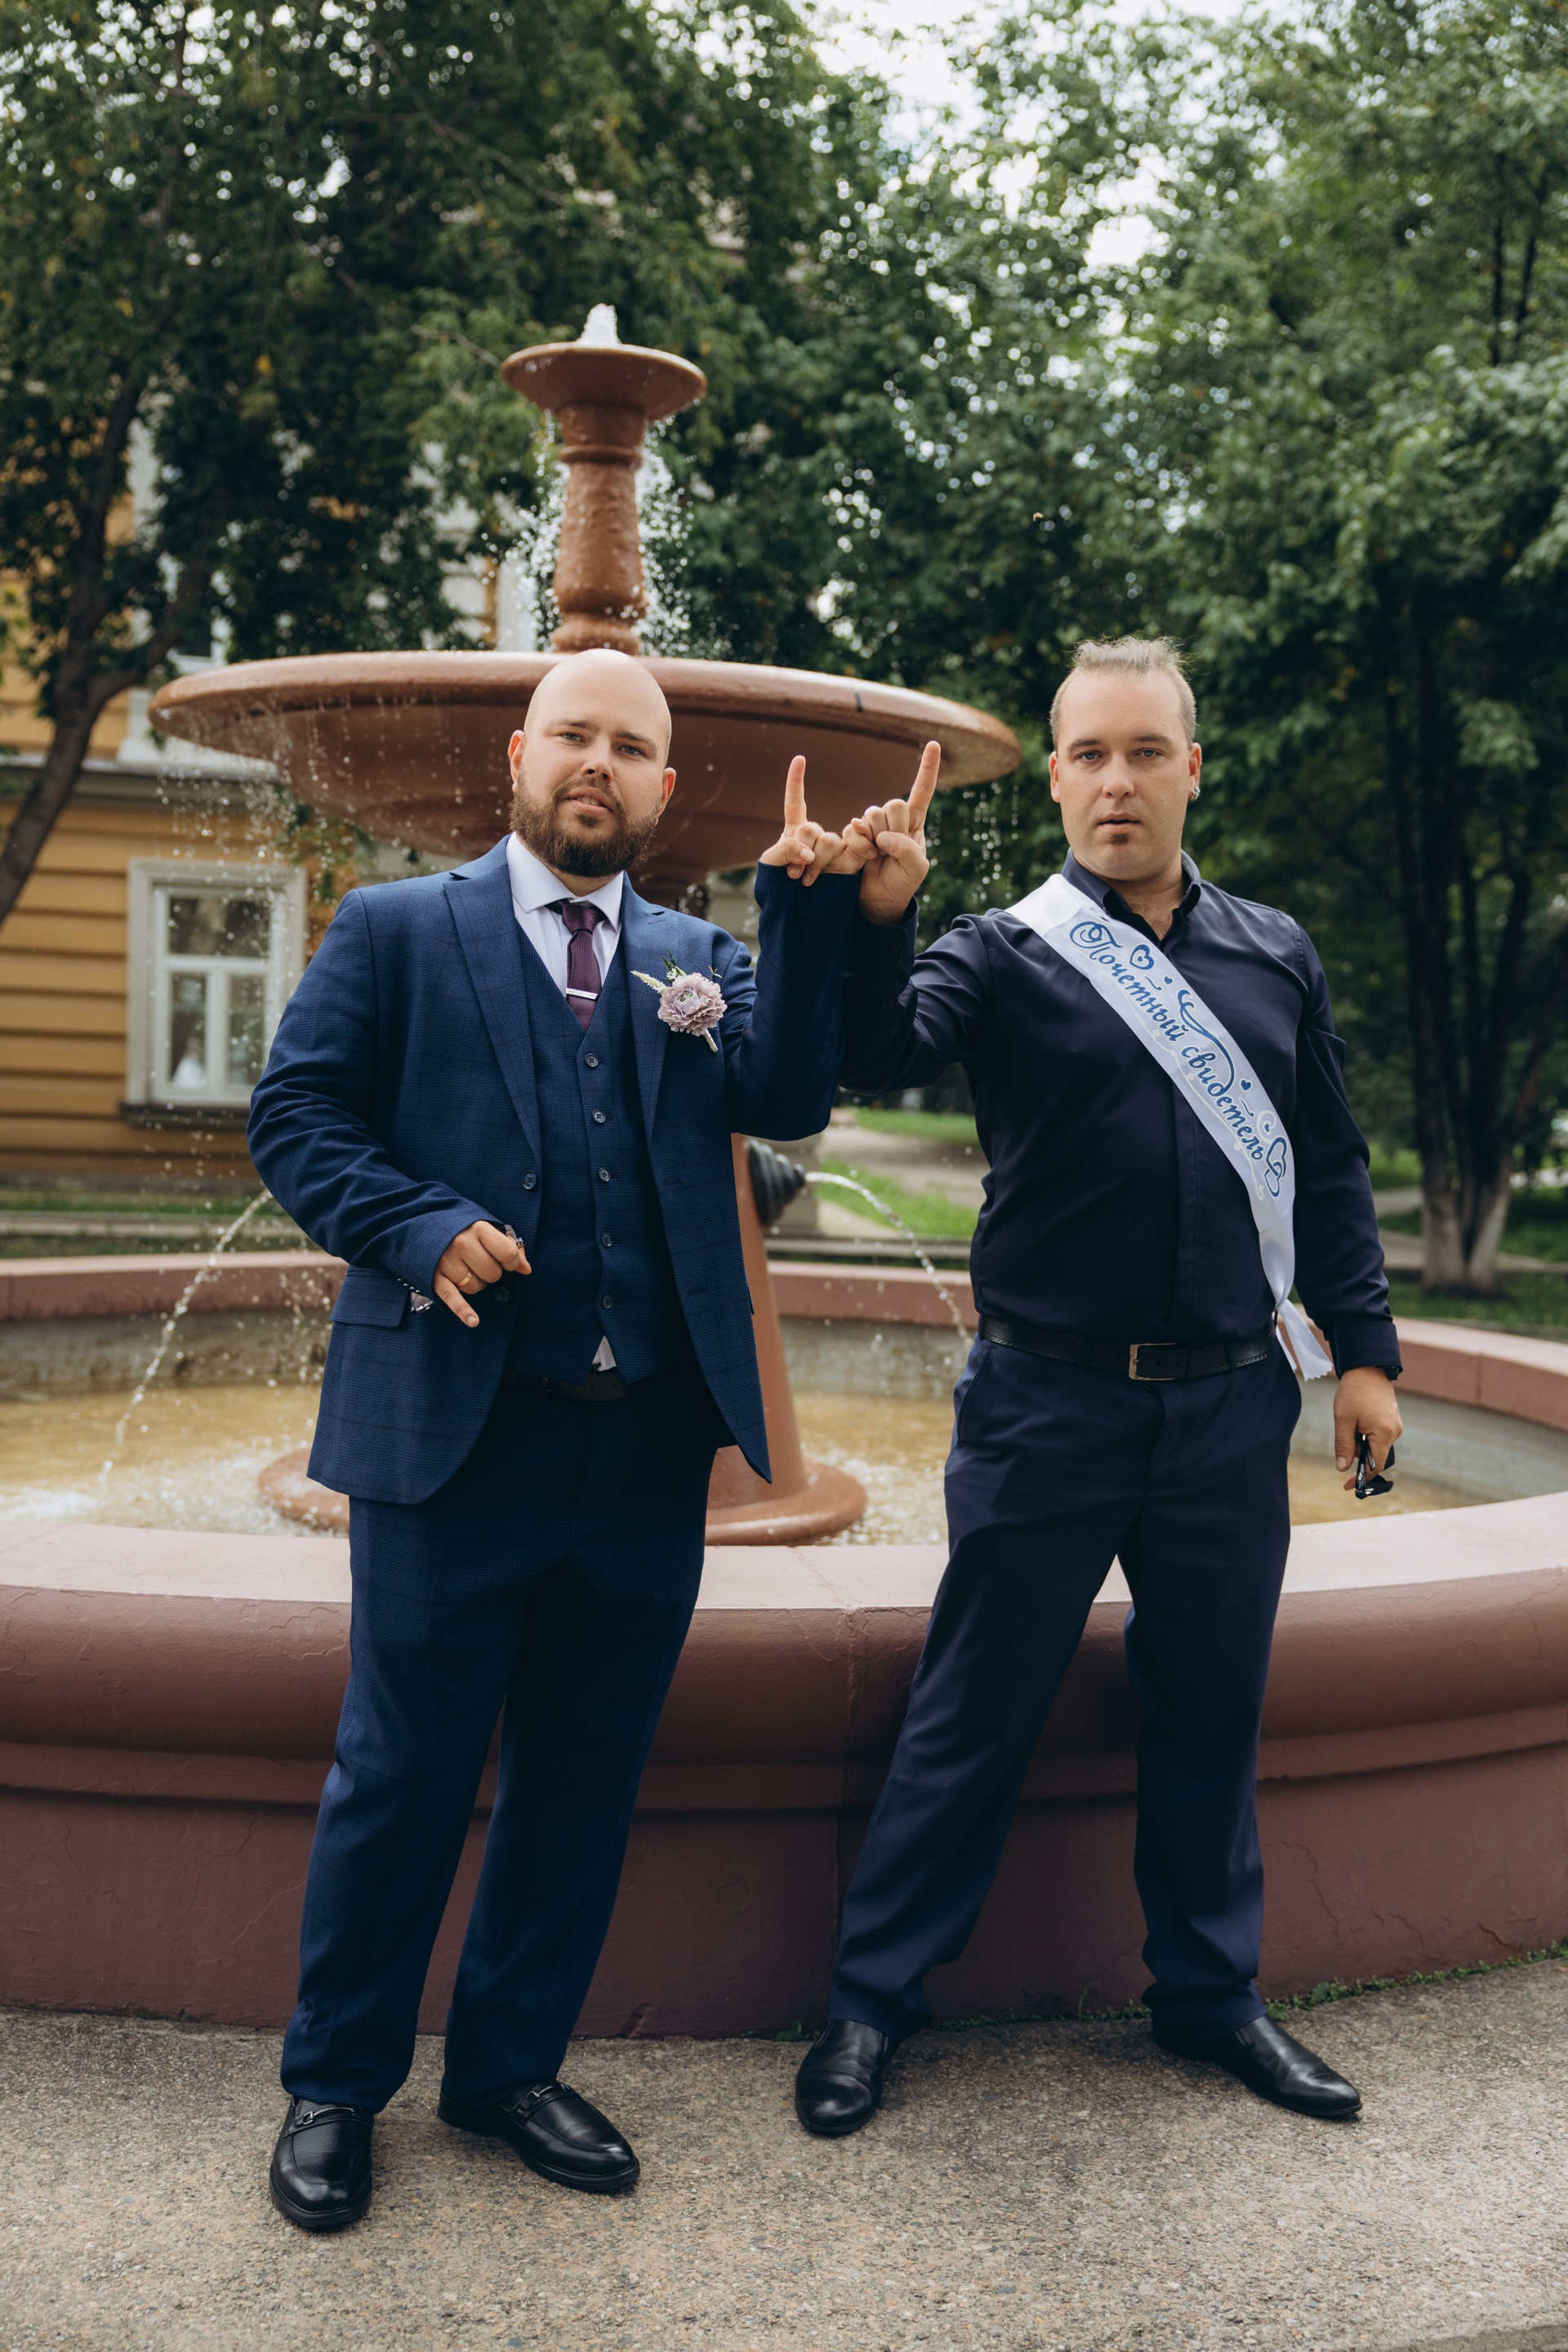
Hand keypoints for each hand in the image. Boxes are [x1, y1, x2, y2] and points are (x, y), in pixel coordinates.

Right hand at [434, 1220, 529, 1327]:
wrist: (426, 1227)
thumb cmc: (463, 1231)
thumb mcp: (486, 1230)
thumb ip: (508, 1246)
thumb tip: (526, 1269)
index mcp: (478, 1229)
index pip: (507, 1253)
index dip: (513, 1262)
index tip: (508, 1261)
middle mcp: (461, 1243)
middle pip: (493, 1273)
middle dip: (492, 1273)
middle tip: (481, 1263)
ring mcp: (447, 1260)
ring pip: (476, 1287)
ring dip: (476, 1283)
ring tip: (467, 1270)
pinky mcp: (436, 1277)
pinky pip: (453, 1298)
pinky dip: (463, 1311)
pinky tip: (473, 1320)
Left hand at [758, 756, 866, 886]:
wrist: (796, 912)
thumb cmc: (778, 886)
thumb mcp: (773, 863)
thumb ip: (786, 849)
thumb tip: (809, 853)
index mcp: (796, 830)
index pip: (796, 802)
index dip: (796, 780)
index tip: (799, 758)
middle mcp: (818, 836)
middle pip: (811, 828)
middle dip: (800, 849)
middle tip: (795, 870)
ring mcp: (837, 848)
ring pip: (829, 840)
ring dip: (815, 862)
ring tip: (806, 878)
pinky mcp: (851, 862)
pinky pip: (853, 850)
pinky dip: (835, 862)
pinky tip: (821, 875)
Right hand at [847, 740, 940, 924]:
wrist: (879, 900)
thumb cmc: (903, 882)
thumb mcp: (916, 869)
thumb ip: (907, 849)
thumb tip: (884, 837)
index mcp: (914, 823)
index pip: (922, 791)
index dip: (928, 769)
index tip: (933, 743)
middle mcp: (893, 820)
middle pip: (892, 805)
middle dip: (893, 830)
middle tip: (892, 850)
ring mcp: (872, 826)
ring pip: (871, 815)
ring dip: (875, 839)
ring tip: (879, 856)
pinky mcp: (853, 835)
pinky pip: (853, 830)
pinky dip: (861, 846)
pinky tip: (867, 857)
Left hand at [1333, 1365, 1402, 1488]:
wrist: (1367, 1367)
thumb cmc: (1354, 1392)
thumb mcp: (1343, 1420)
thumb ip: (1343, 1446)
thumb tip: (1342, 1469)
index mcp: (1384, 1433)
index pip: (1376, 1466)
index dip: (1362, 1478)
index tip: (1348, 1485)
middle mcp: (1395, 1431)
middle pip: (1377, 1457)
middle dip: (1359, 1458)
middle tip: (1343, 1450)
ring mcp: (1395, 1425)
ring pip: (1377, 1446)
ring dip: (1361, 1445)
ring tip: (1349, 1426)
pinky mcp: (1392, 1420)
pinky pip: (1379, 1436)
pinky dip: (1366, 1437)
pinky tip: (1356, 1423)